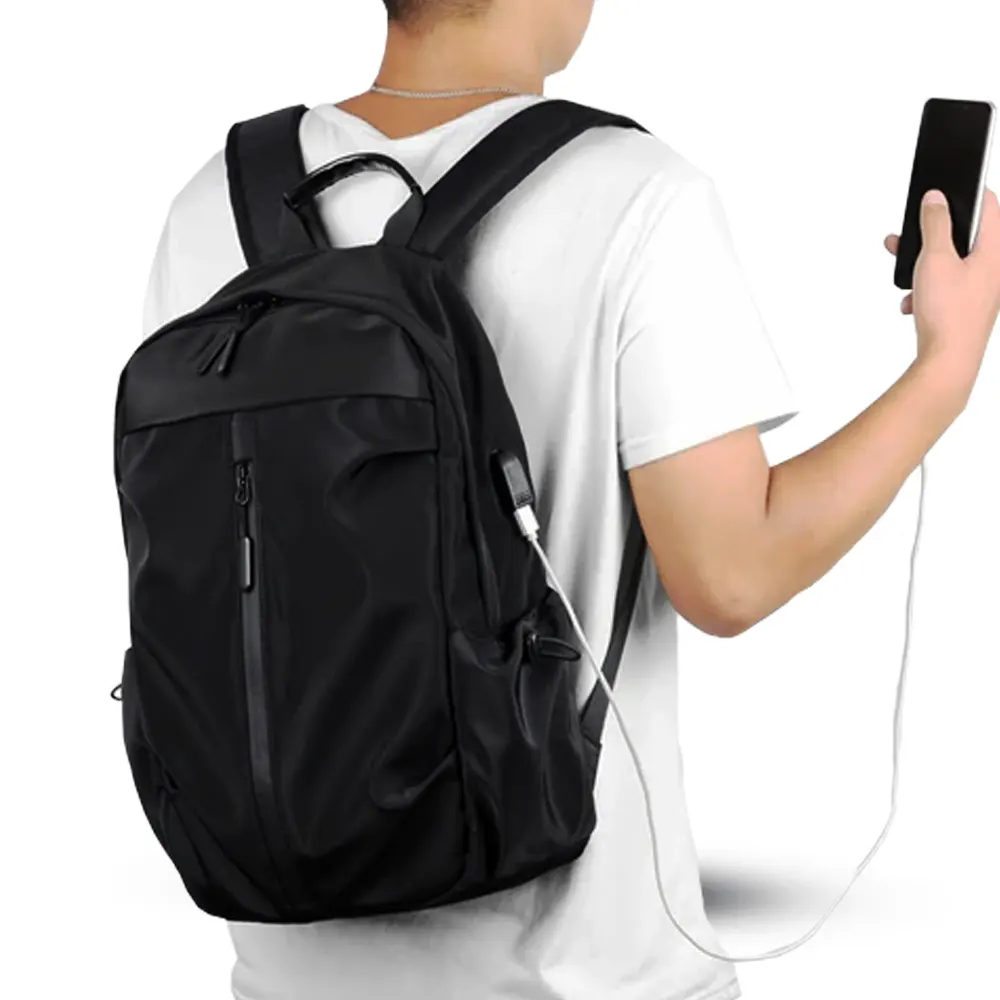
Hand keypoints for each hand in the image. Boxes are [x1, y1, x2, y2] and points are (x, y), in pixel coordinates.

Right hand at [884, 186, 999, 399]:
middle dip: (934, 233)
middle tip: (914, 230)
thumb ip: (936, 224)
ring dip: (926, 264)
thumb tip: (936, 200)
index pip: (989, 204)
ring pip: (952, 262)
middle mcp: (994, 267)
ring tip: (907, 270)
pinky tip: (914, 299)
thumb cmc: (949, 315)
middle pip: (966, 234)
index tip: (947, 187)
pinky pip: (946, 286)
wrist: (948, 361)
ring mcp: (982, 288)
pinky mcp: (967, 306)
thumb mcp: (935, 259)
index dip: (966, 191)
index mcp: (996, 250)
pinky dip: (927, 288)